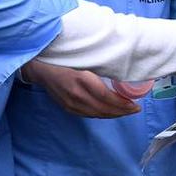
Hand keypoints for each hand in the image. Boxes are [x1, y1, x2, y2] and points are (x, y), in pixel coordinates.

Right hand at [21, 60, 139, 118]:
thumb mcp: (83, 61)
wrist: (41, 70)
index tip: (135, 104)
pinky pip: (89, 115)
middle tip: (135, 110)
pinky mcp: (68, 108)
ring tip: (126, 112)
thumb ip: (99, 69)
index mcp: (82, 79)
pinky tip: (110, 112)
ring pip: (97, 114)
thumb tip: (122, 76)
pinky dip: (102, 114)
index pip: (106, 97)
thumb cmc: (64, 61)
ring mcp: (71, 104)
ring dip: (113, 115)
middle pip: (104, 109)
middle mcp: (77, 94)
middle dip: (122, 111)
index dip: (122, 104)